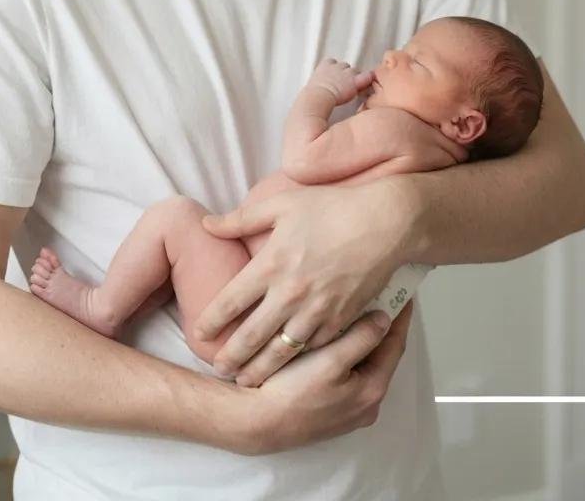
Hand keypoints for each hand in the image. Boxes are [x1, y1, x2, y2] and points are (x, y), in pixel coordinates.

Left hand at [196, 179, 413, 385]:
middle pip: (251, 336)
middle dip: (230, 357)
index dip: (210, 322)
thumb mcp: (282, 203)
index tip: (198, 334)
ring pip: (281, 351)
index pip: (230, 302)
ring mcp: (317, 310)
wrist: (385, 223)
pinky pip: (314, 347)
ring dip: (260, 370)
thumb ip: (241, 218)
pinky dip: (299, 361)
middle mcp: (290, 293)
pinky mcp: (341, 319)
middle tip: (217, 368)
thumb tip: (207, 224)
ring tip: (245, 381)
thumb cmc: (333, 207)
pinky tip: (289, 368)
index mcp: (271, 264)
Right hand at [227, 302, 414, 454]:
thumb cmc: (292, 393)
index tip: (403, 292)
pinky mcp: (330, 408)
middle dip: (380, 326)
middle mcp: (365, 403)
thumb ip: (362, 337)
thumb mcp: (331, 361)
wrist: (256, 421)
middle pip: (380, 355)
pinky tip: (333, 336)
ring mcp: (348, 408)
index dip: (399, 316)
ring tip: (356, 310)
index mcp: (372, 391)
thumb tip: (384, 318)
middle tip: (378, 296)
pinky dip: (345, 352)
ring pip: (362, 363)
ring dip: (360, 338)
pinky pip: (346, 373)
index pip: (395, 344)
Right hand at [307, 58, 373, 104]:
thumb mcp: (311, 86)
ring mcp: (346, 73)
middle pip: (345, 66)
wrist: (318, 96)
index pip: (332, 62)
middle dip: (345, 74)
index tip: (333, 77)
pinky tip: (367, 83)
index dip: (334, 70)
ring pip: (355, 71)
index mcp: (324, 65)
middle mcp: (337, 66)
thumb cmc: (313, 94)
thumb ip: (316, 84)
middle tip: (343, 85)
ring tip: (352, 88)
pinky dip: (367, 79)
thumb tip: (311, 93)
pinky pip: (366, 76)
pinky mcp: (355, 81)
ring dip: (354, 78)